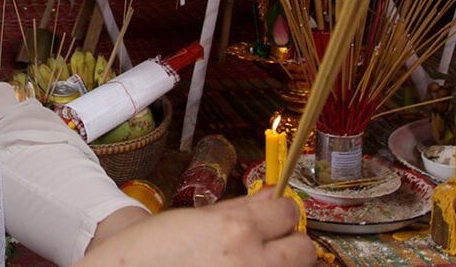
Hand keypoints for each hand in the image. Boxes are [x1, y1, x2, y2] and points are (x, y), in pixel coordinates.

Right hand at [76, 188, 315, 266]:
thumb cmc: (151, 252)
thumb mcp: (194, 220)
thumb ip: (238, 209)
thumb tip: (272, 195)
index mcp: (235, 229)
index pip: (287, 211)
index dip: (279, 212)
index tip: (271, 216)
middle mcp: (251, 261)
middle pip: (304, 249)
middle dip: (290, 243)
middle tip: (269, 244)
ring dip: (278, 264)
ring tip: (248, 261)